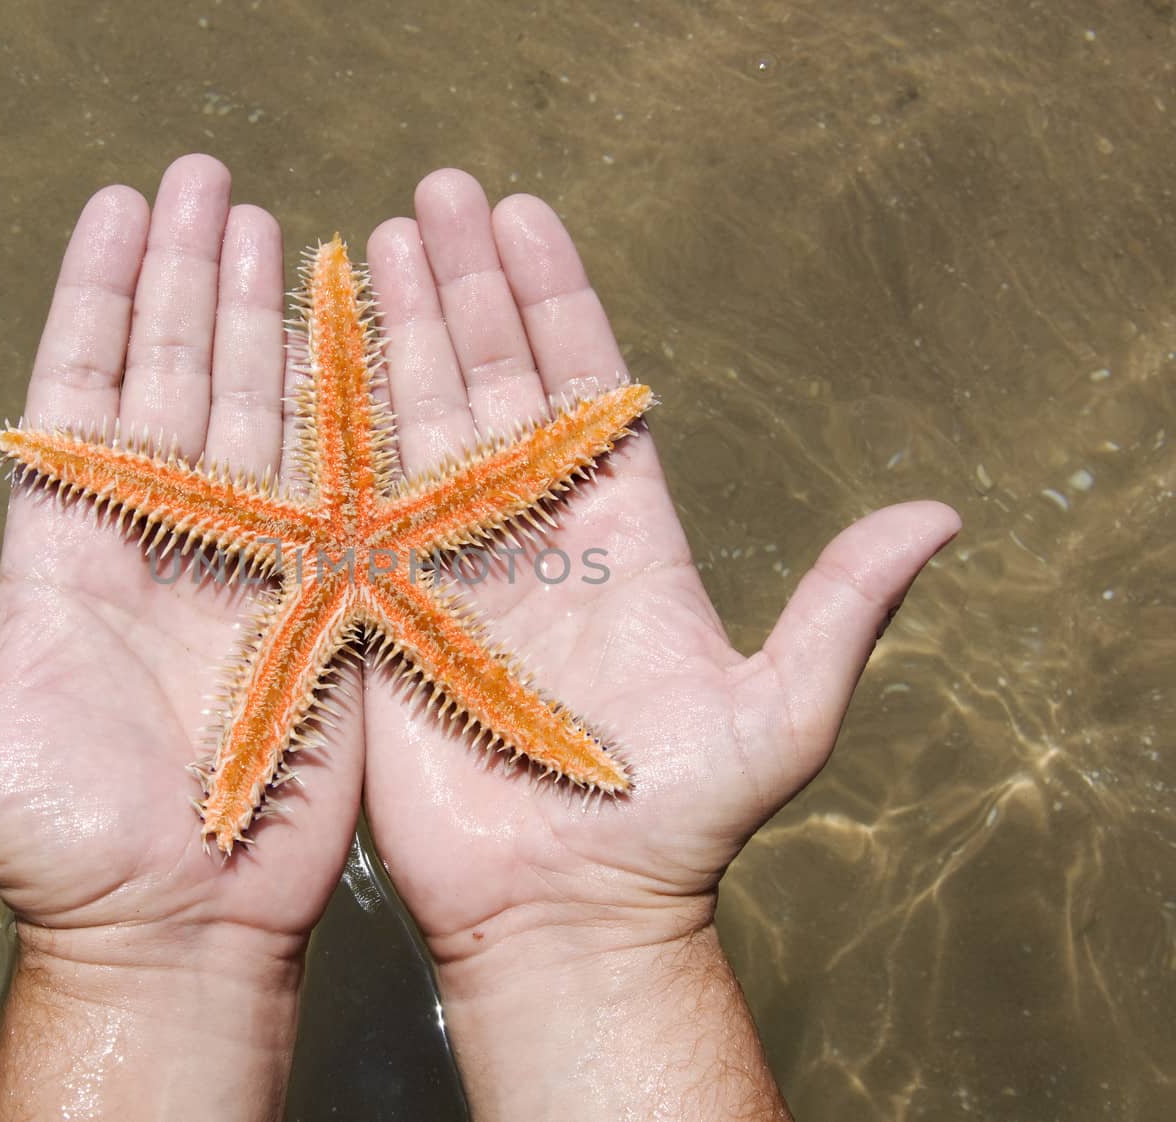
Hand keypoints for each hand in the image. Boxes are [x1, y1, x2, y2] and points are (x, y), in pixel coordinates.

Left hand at [0, 155, 363, 1119]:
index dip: (101, 298)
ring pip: (256, 414)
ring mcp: (246, 566)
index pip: (86, 394)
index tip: (118, 209)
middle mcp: (160, 541)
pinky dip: (340, 414)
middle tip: (206, 179)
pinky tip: (343, 343)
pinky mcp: (320, 604)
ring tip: (270, 228)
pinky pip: (335, 490)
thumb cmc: (51, 853)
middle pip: (177, 380)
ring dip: (261, 320)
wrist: (172, 927)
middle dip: (190, 276)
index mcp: (70, 552)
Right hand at [359, 170, 959, 1118]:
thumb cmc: (675, 825)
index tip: (524, 216)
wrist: (564, 916)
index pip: (583, 385)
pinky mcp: (382, 616)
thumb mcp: (779, 716)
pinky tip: (316, 357)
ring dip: (401, 330)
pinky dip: (335, 430)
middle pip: (493, 381)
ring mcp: (450, 569)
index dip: (555, 298)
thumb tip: (941, 516)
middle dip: (465, 284)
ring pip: (420, 424)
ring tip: (374, 240)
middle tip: (434, 195)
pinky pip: (354, 506)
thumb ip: (844, 611)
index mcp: (621, 535)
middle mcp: (531, 536)